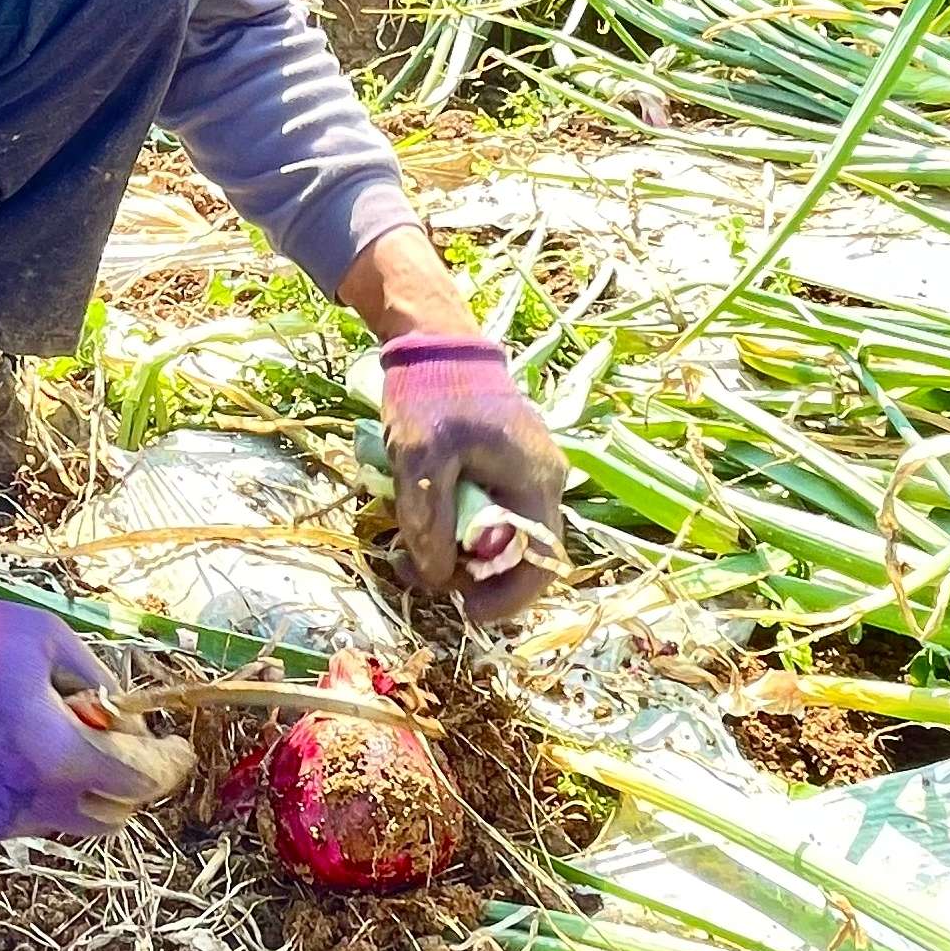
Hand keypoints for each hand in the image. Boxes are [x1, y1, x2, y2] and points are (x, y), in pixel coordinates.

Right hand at [0, 586, 172, 844]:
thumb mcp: (47, 640)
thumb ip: (97, 682)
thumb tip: (123, 713)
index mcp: (60, 756)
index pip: (141, 783)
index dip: (169, 766)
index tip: (176, 750)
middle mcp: (31, 803)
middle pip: (111, 817)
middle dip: (126, 784)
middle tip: (115, 743)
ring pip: (62, 822)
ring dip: (73, 789)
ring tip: (44, 736)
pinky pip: (15, 820)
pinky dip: (26, 794)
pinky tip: (3, 751)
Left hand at [380, 333, 565, 624]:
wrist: (435, 340)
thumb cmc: (432, 392)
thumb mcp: (421, 459)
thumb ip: (431, 522)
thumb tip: (439, 576)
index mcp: (535, 481)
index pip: (543, 563)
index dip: (507, 598)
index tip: (465, 610)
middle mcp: (542, 482)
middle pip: (518, 557)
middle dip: (467, 574)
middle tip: (414, 565)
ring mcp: (525, 474)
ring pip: (498, 538)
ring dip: (455, 550)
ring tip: (407, 539)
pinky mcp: (504, 468)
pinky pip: (487, 514)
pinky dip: (455, 524)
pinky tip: (422, 511)